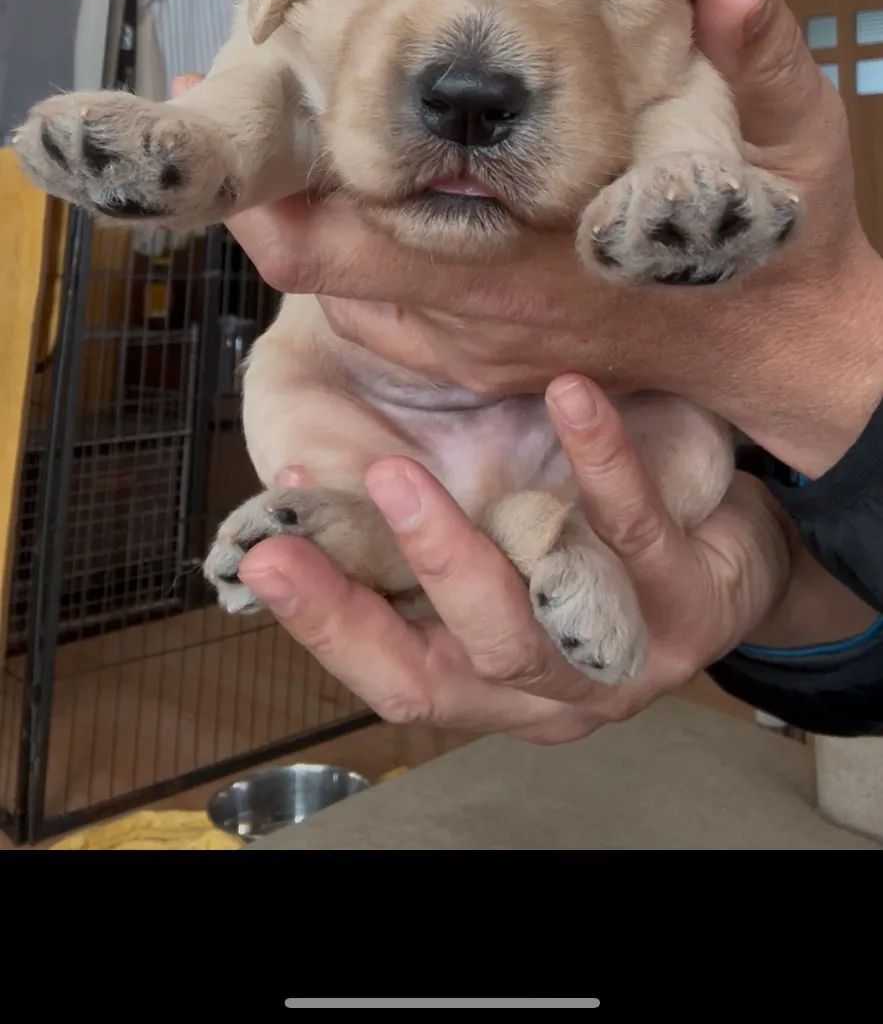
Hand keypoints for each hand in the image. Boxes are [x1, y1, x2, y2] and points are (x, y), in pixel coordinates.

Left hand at [177, 0, 882, 473]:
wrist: (790, 350)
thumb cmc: (781, 249)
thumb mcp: (790, 139)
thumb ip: (756, 52)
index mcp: (525, 265)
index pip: (343, 243)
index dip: (259, 189)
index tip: (212, 102)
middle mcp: (481, 319)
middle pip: (316, 264)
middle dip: (272, 186)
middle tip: (238, 97)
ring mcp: (477, 349)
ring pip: (346, 287)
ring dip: (325, 215)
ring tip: (317, 130)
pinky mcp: (484, 358)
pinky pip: (384, 313)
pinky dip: (365, 254)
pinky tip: (386, 190)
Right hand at [236, 376, 793, 742]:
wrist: (730, 537)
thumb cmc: (583, 525)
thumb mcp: (488, 527)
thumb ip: (403, 521)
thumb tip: (300, 472)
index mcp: (481, 677)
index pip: (389, 675)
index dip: (323, 623)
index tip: (265, 555)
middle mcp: (544, 691)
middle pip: (450, 667)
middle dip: (399, 577)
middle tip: (361, 486)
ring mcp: (622, 660)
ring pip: (536, 620)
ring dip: (464, 548)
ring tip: (406, 467)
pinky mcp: (692, 609)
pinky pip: (636, 535)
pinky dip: (598, 464)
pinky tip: (569, 396)